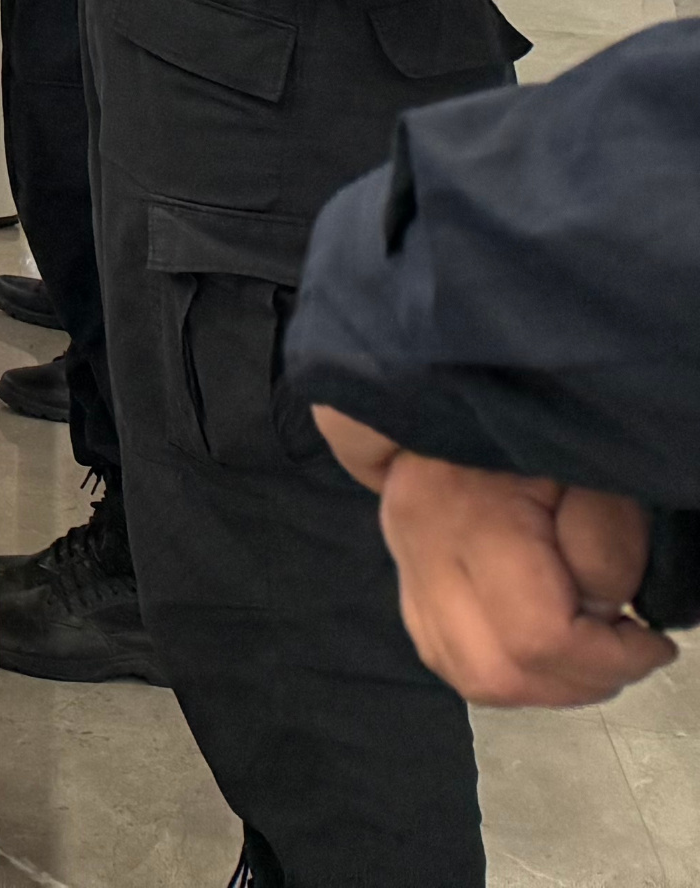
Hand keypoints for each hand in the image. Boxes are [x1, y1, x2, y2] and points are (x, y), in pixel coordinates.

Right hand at [314, 413, 679, 707]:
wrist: (451, 374)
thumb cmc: (536, 414)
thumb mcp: (596, 470)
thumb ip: (608, 546)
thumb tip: (599, 612)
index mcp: (466, 513)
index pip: (537, 637)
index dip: (611, 659)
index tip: (654, 639)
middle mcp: (419, 547)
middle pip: (496, 674)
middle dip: (579, 681)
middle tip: (624, 647)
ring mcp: (404, 564)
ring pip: (468, 677)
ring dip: (542, 683)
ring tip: (587, 646)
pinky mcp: (405, 576)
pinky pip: (449, 656)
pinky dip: (505, 667)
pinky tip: (542, 640)